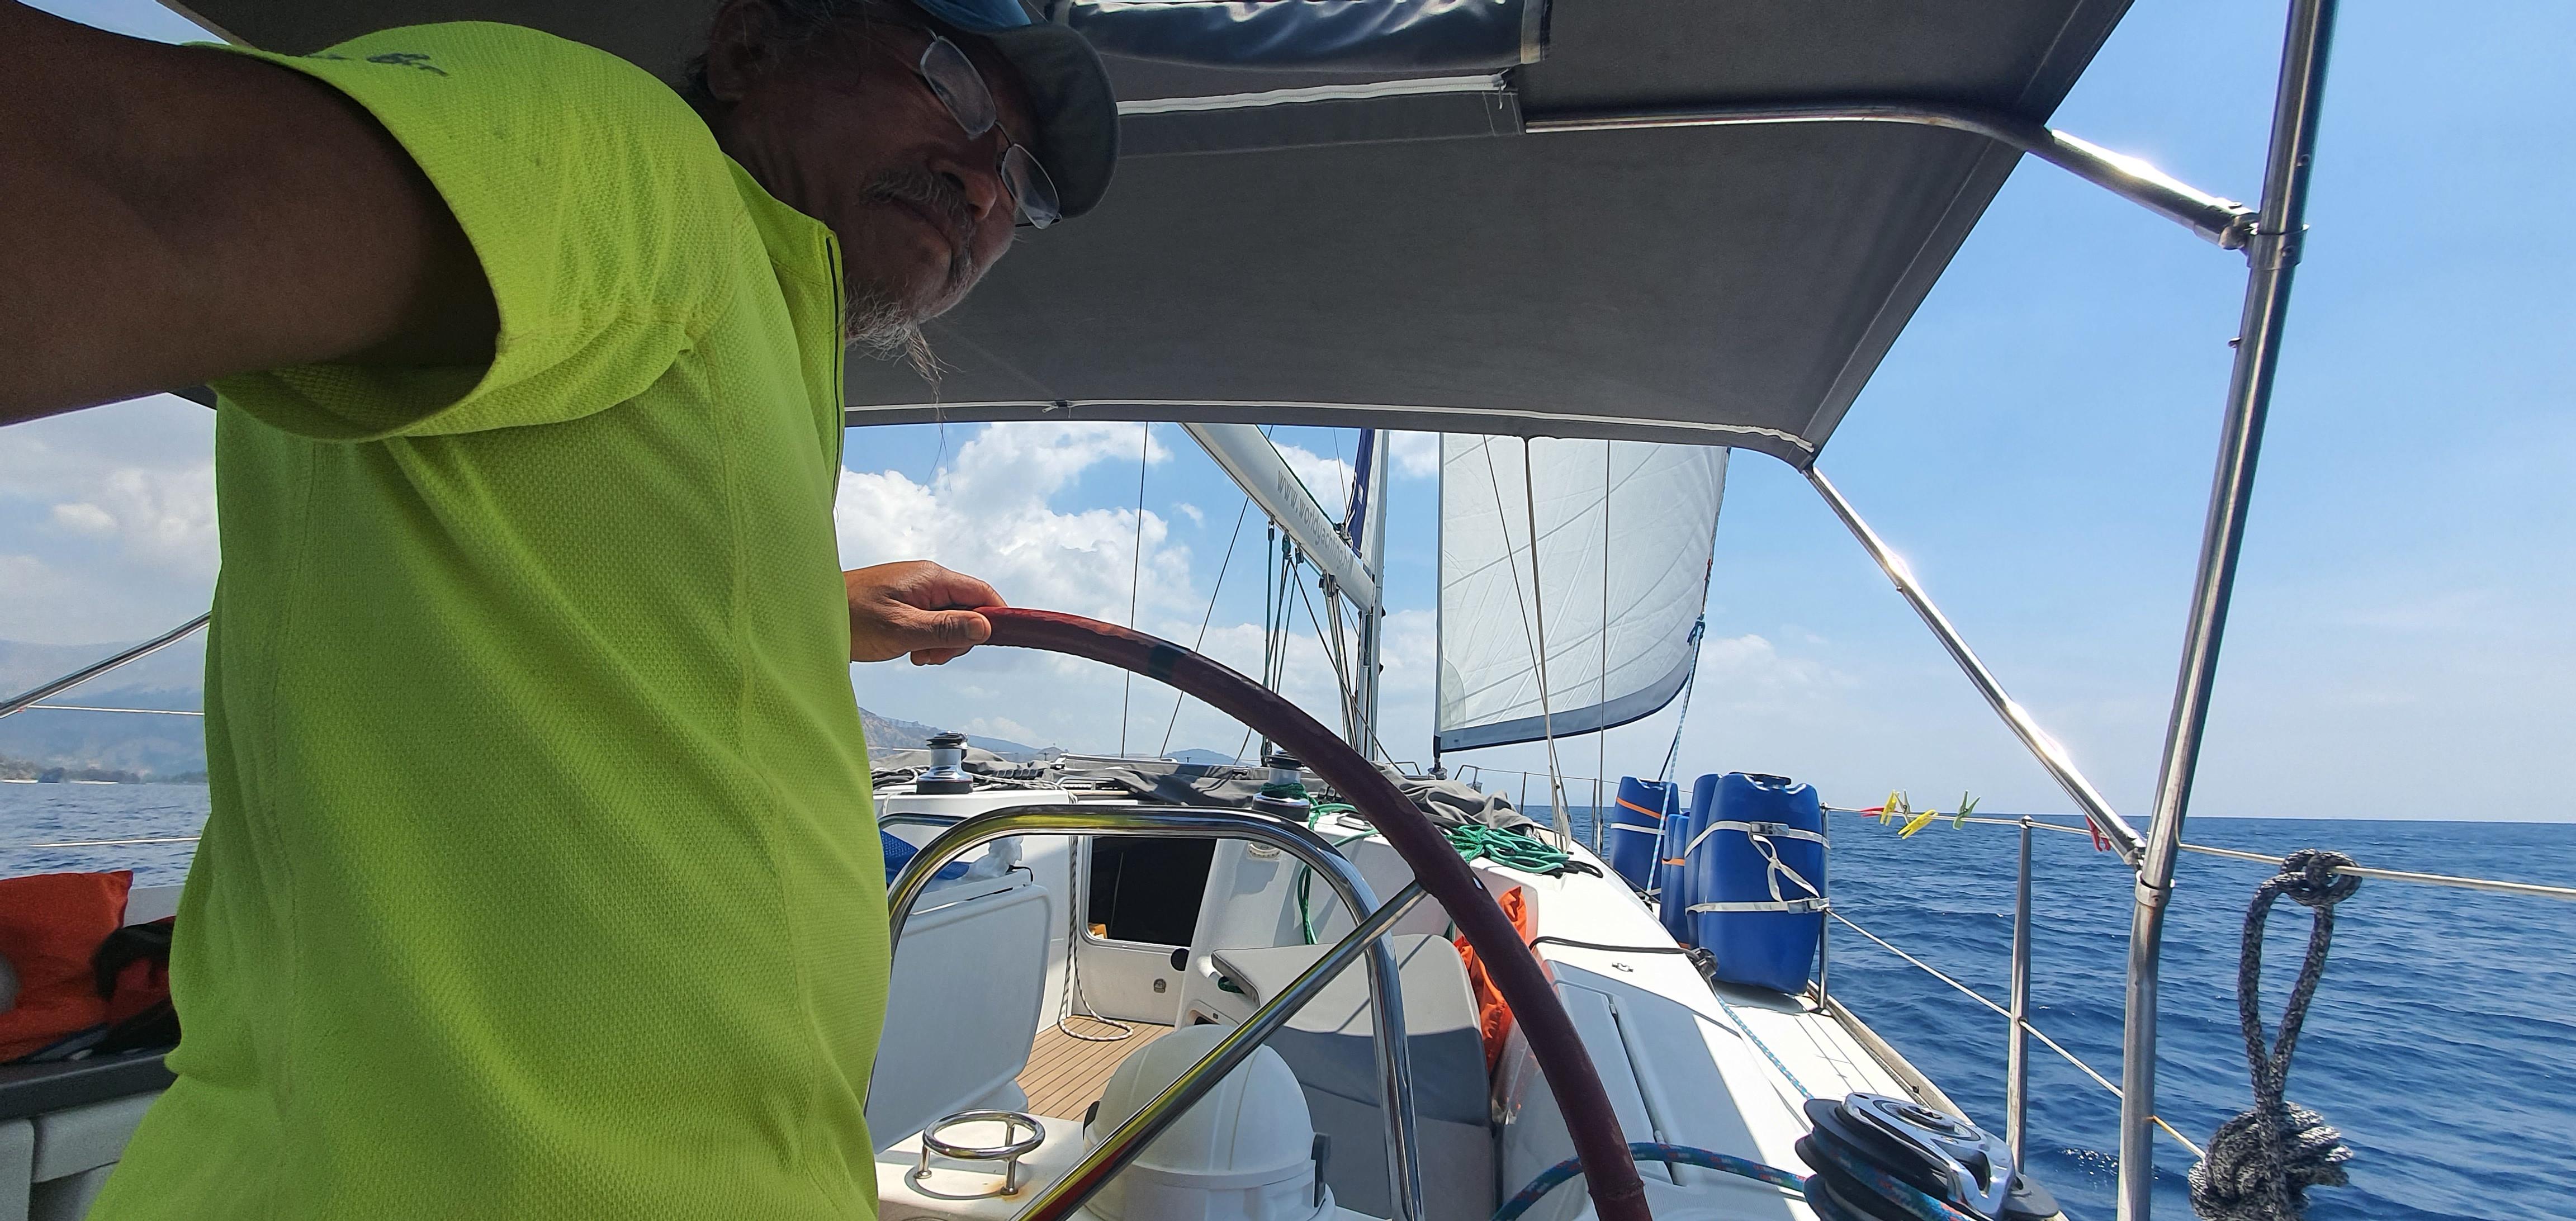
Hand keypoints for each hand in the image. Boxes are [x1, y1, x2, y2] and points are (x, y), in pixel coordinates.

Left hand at [846, 561, 1003, 664]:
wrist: (808, 613)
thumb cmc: (849, 618)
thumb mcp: (902, 629)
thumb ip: (945, 628)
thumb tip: (986, 628)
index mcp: (931, 578)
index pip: (982, 593)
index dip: (995, 618)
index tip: (992, 644)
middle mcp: (927, 580)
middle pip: (968, 608)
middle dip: (960, 637)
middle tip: (933, 656)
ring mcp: (915, 591)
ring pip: (950, 618)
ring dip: (942, 642)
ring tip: (917, 655)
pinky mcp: (904, 603)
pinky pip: (930, 621)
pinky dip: (927, 640)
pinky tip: (909, 650)